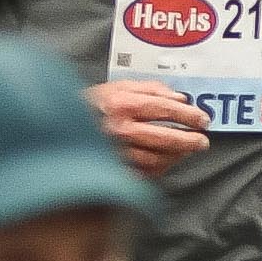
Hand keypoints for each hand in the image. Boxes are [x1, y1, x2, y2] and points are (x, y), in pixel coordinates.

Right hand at [86, 79, 207, 175]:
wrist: (59, 126)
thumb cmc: (90, 105)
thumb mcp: (118, 86)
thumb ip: (150, 88)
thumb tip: (179, 99)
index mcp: (121, 105)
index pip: (164, 109)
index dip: (188, 115)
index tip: (201, 119)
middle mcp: (119, 130)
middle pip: (165, 138)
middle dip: (189, 140)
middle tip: (202, 141)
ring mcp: (115, 153)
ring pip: (156, 160)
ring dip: (177, 156)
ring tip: (186, 151)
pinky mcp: (112, 169)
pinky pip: (143, 174)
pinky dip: (159, 169)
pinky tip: (166, 161)